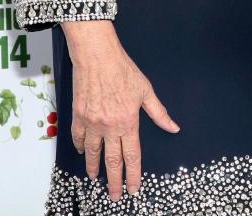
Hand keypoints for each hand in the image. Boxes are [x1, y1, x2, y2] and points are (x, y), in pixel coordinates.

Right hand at [62, 21, 179, 201]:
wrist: (97, 56)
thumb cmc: (122, 69)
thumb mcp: (146, 90)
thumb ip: (159, 113)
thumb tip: (173, 128)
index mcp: (128, 122)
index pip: (132, 156)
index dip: (133, 175)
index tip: (133, 189)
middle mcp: (109, 126)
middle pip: (112, 161)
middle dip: (114, 181)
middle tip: (115, 196)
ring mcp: (92, 123)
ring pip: (93, 153)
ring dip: (94, 168)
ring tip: (95, 178)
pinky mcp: (78, 116)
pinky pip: (78, 138)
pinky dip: (81, 147)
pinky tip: (84, 152)